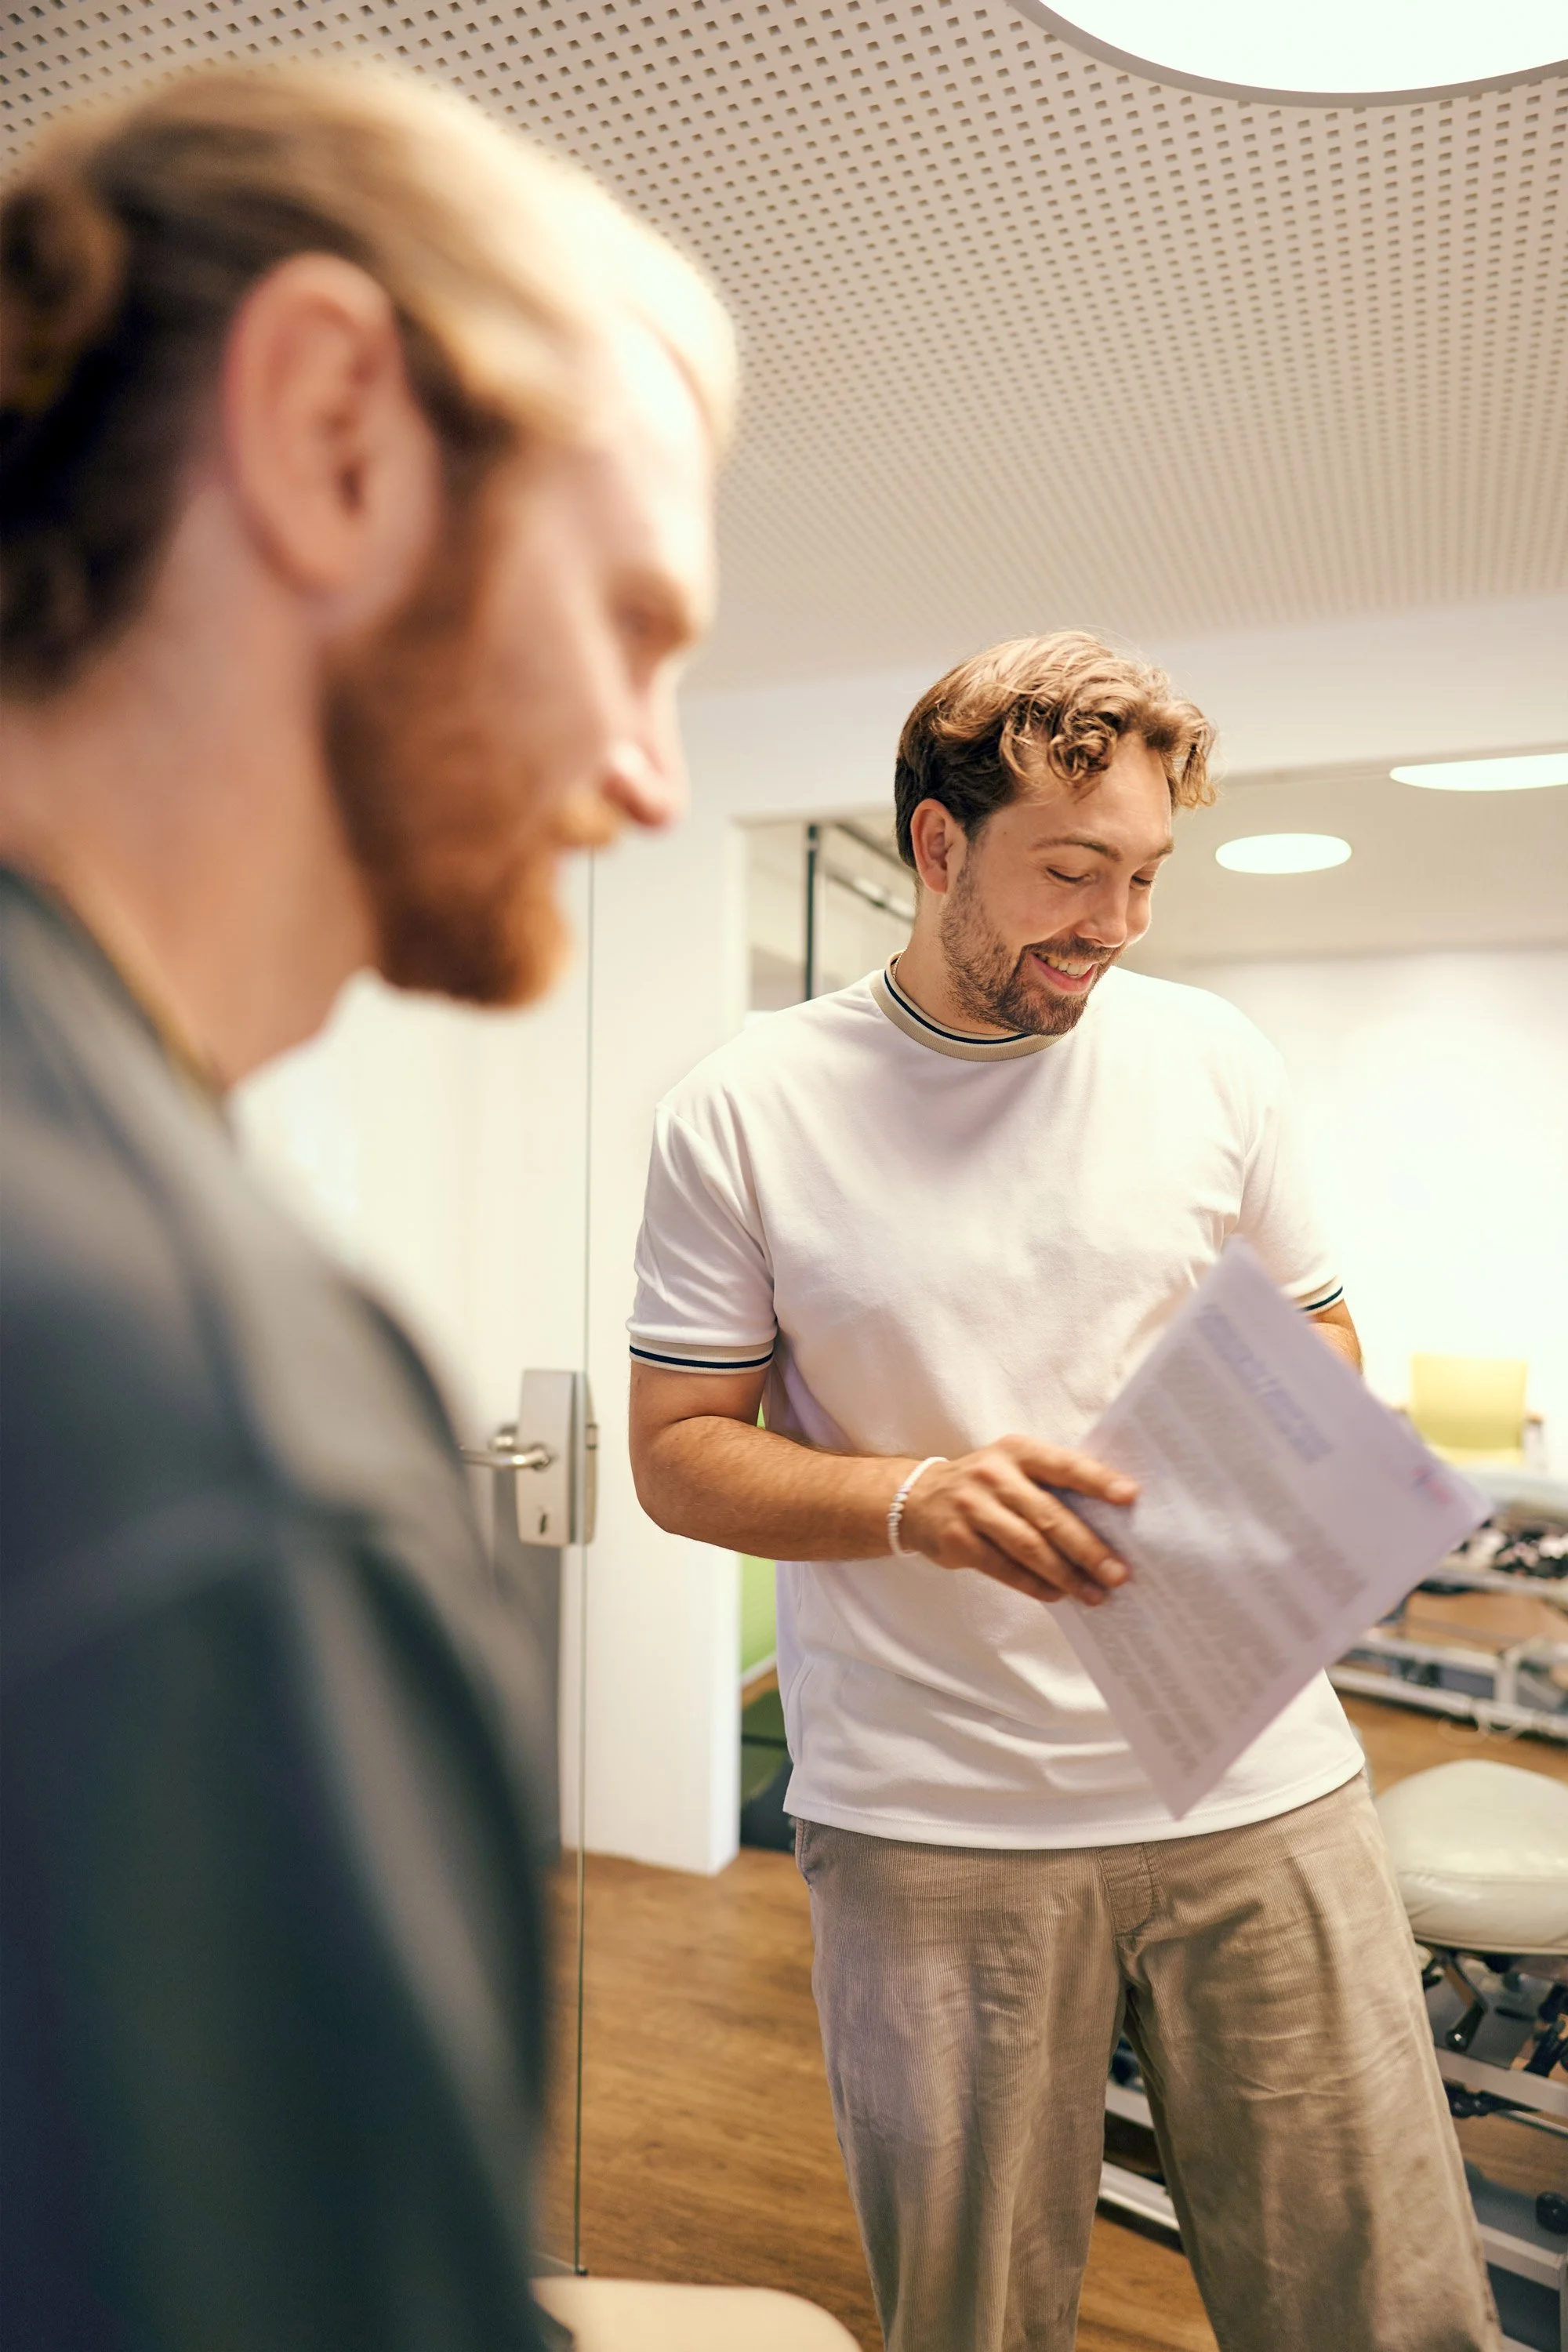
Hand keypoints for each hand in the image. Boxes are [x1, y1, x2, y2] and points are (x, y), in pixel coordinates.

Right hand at [898, 1436, 1135, 1606]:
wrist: (918, 1498)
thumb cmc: (986, 1485)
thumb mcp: (1013, 1466)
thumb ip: (1051, 1484)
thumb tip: (1110, 1522)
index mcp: (1017, 1451)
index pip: (1063, 1464)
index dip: (1097, 1480)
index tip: (1131, 1496)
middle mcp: (993, 1475)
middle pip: (1049, 1515)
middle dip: (1089, 1548)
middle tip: (1120, 1573)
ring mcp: (972, 1508)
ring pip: (1028, 1547)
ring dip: (1066, 1574)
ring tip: (1095, 1593)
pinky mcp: (958, 1540)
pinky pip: (1004, 1569)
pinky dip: (1035, 1585)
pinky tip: (1058, 1595)